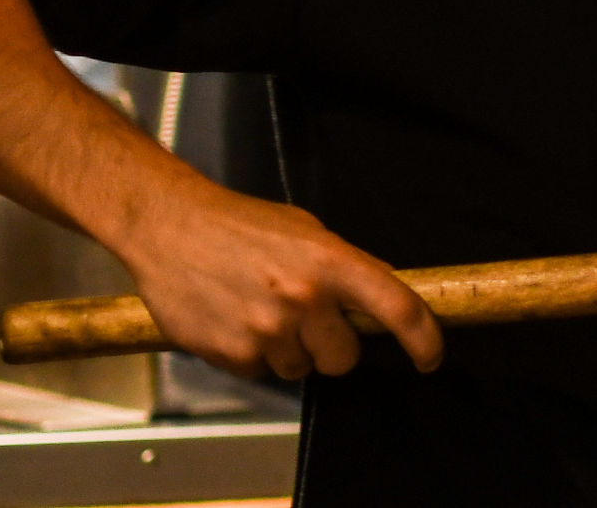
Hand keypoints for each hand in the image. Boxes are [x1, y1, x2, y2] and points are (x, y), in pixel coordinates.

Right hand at [112, 186, 442, 379]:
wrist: (167, 225)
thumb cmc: (238, 225)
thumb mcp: (306, 231)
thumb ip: (348, 267)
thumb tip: (388, 298)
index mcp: (331, 261)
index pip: (399, 309)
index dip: (424, 341)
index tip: (430, 358)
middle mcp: (304, 297)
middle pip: (345, 358)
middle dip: (332, 346)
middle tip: (305, 319)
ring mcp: (267, 329)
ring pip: (301, 369)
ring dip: (288, 350)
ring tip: (258, 310)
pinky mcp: (232, 353)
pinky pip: (260, 371)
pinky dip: (251, 354)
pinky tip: (233, 319)